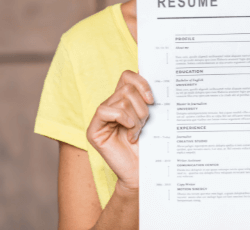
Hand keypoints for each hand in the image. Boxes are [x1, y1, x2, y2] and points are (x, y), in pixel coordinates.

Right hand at [86, 70, 153, 190]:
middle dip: (142, 107)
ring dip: (136, 118)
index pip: (127, 76)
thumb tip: (155, 77)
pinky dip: (123, 120)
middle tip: (145, 124)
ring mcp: (101, 117)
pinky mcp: (94, 130)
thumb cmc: (150, 148)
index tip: (152, 100)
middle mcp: (110, 105)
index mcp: (123, 100)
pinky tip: (130, 135)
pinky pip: (106, 111)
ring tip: (137, 133)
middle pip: (127, 88)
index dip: (141, 82)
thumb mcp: (152, 118)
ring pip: (121, 100)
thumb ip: (147, 99)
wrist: (144, 175)